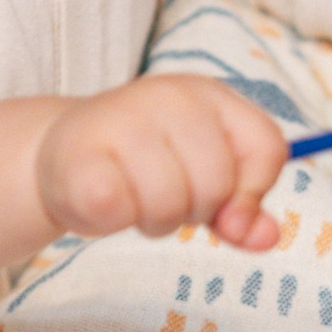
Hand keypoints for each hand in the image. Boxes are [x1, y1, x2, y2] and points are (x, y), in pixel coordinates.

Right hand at [35, 75, 288, 249]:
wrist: (65, 152)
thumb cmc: (146, 164)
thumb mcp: (204, 175)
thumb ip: (242, 209)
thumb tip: (267, 237)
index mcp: (209, 95)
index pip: (266, 148)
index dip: (252, 192)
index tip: (225, 207)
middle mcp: (168, 96)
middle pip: (217, 185)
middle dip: (196, 210)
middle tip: (166, 196)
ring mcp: (120, 121)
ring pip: (168, 204)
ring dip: (154, 221)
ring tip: (133, 197)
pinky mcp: (78, 158)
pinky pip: (117, 210)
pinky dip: (113, 221)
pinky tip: (102, 201)